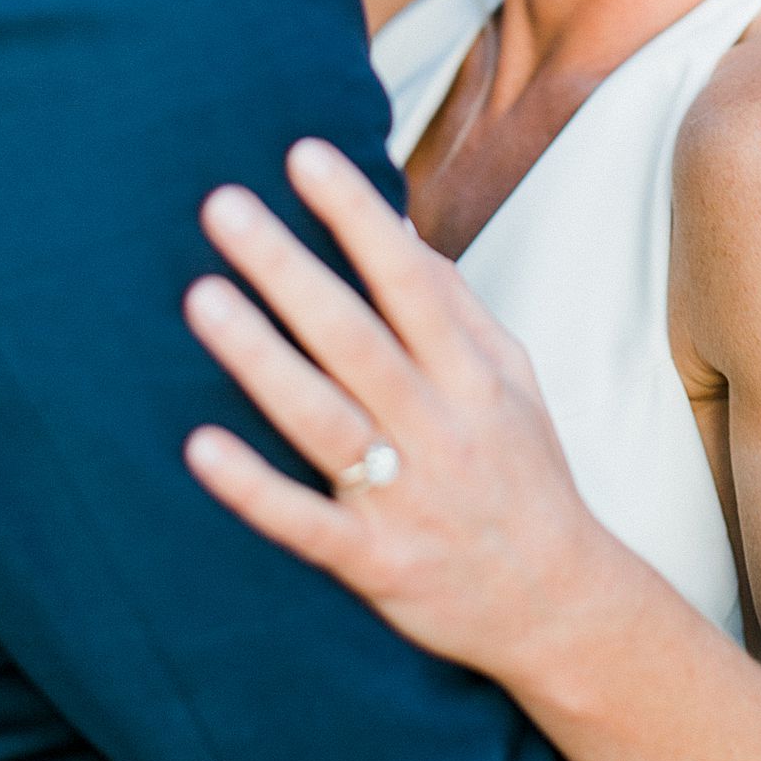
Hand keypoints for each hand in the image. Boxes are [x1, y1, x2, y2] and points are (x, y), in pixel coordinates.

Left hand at [184, 141, 608, 682]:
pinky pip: (306, 525)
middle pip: (353, 337)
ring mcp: (406, 498)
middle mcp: (439, 427)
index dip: (355, 215)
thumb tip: (395, 227)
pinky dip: (254, 487)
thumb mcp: (510, 377)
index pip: (407, 278)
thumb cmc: (524, 471)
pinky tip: (200, 446)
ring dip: (260, 358)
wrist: (560, 606)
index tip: (303, 153)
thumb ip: (452, 303)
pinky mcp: (374, 565)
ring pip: (323, 420)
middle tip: (221, 205)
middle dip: (287, 267)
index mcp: (472, 373)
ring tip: (201, 298)